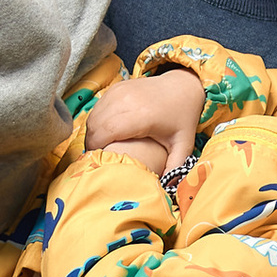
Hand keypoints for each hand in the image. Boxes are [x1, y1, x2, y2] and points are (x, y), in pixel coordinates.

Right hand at [85, 68, 205, 170]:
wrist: (182, 87)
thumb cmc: (181, 118)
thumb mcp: (183, 145)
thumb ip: (175, 167)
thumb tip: (166, 189)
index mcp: (142, 116)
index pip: (106, 132)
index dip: (98, 149)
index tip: (100, 162)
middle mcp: (127, 101)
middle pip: (96, 126)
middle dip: (92, 144)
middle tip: (99, 158)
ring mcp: (120, 91)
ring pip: (93, 116)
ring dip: (92, 133)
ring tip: (101, 148)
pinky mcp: (116, 88)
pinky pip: (97, 108)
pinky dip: (96, 122)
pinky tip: (104, 134)